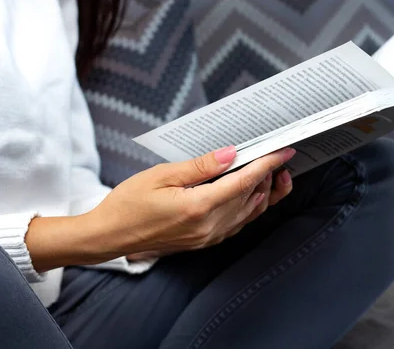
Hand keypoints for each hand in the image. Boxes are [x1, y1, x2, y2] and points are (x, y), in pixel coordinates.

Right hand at [86, 146, 295, 261]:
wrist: (110, 235)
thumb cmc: (129, 203)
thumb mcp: (162, 175)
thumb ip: (200, 166)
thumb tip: (231, 154)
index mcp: (198, 207)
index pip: (243, 183)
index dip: (266, 165)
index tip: (283, 152)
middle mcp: (207, 227)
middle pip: (250, 198)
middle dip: (268, 176)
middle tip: (278, 155)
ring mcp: (206, 237)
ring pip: (247, 214)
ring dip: (263, 193)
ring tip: (271, 173)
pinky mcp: (203, 242)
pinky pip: (236, 225)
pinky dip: (249, 208)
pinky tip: (251, 195)